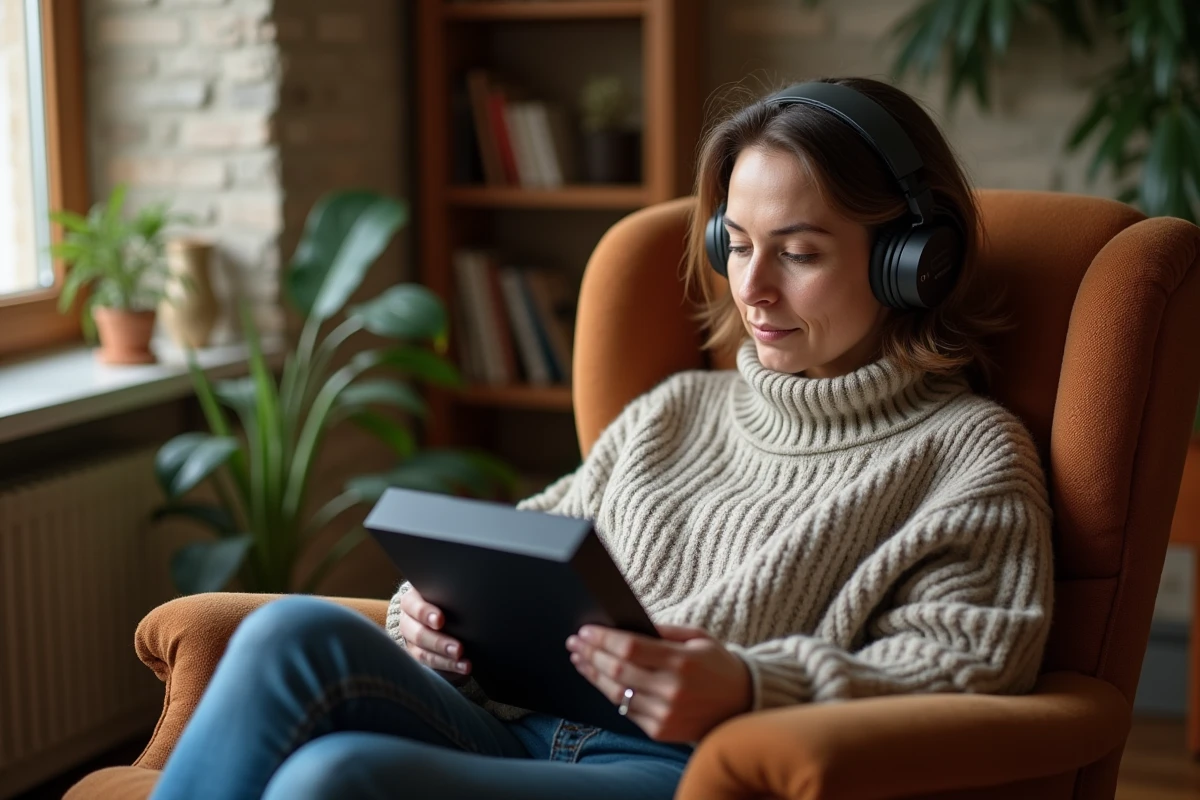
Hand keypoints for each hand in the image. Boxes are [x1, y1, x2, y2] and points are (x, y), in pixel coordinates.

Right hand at [397, 586, 471, 682]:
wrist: (433, 613)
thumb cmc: (442, 599)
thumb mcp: (442, 593)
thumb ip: (448, 595)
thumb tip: (469, 597)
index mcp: (411, 602)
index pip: (413, 606)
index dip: (425, 613)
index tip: (440, 620)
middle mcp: (407, 623)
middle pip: (418, 635)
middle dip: (439, 643)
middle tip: (459, 649)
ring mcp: (410, 644)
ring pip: (423, 655)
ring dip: (445, 662)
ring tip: (465, 665)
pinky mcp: (417, 660)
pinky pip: (429, 670)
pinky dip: (447, 672)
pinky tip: (461, 672)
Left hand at [566, 624, 751, 741]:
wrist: (742, 704)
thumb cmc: (717, 664)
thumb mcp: (697, 637)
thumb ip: (663, 631)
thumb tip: (625, 624)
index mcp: (682, 662)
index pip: (630, 648)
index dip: (603, 639)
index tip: (585, 630)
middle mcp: (672, 690)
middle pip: (617, 671)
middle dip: (591, 654)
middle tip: (575, 642)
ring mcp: (665, 714)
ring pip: (617, 693)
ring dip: (594, 675)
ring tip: (580, 659)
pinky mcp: (661, 730)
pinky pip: (627, 710)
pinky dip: (611, 693)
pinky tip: (600, 679)